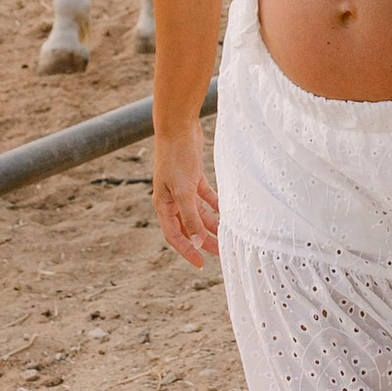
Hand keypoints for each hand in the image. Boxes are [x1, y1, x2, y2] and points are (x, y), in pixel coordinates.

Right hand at [153, 128, 219, 266]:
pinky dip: (215, 205)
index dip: (187, 250)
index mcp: (164, 205)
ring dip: (212, 225)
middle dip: (204, 240)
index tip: (201, 263)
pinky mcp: (193, 178)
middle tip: (222, 252)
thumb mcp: (184, 190)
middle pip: (189, 227)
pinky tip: (227, 212)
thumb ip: (190, 217)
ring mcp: (183, 189)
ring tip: (228, 236)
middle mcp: (172, 199)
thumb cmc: (176, 157)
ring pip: (199, 213)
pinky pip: (205, 197)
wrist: (177, 127)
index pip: (175, 235)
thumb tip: (197, 242)